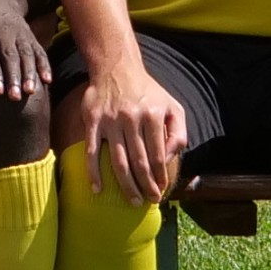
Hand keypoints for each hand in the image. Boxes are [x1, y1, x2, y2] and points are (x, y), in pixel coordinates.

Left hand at [0, 0, 52, 106]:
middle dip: (13, 76)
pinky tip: (48, 80)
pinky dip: (44, 65)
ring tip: (30, 92)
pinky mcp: (31, 36)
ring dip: (29, 73)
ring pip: (27, 53)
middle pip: (10, 55)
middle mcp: (3, 30)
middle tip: (14, 98)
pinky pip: (39, 50)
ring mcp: (19, 33)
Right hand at [76, 64, 187, 202]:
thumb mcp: (172, 106)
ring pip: (118, 161)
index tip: (162, 190)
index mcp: (153, 115)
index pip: (158, 155)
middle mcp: (132, 118)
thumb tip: (169, 158)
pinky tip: (97, 189)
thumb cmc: (147, 92)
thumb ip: (178, 132)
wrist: (116, 67)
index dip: (160, 176)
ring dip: (126, 185)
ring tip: (133, 201)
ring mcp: (110, 121)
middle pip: (139, 162)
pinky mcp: (92, 121)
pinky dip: (93, 173)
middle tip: (149, 201)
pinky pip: (92, 152)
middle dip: (146, 186)